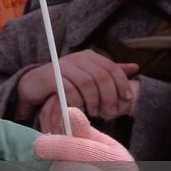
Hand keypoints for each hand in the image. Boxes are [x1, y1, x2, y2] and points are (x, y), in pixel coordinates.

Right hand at [17, 50, 138, 124]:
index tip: (127, 99)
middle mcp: (78, 58)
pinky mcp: (52, 76)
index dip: (122, 83)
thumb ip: (109, 73)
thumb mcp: (89, 76)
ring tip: (96, 113)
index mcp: (89, 56)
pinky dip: (78, 102)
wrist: (35, 84)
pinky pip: (70, 89)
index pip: (112, 67)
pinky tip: (81, 110)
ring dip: (94, 101)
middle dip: (109, 96)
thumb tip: (135, 67)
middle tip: (111, 112)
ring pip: (87, 83)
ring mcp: (64, 66)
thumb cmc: (65, 83)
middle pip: (101, 76)